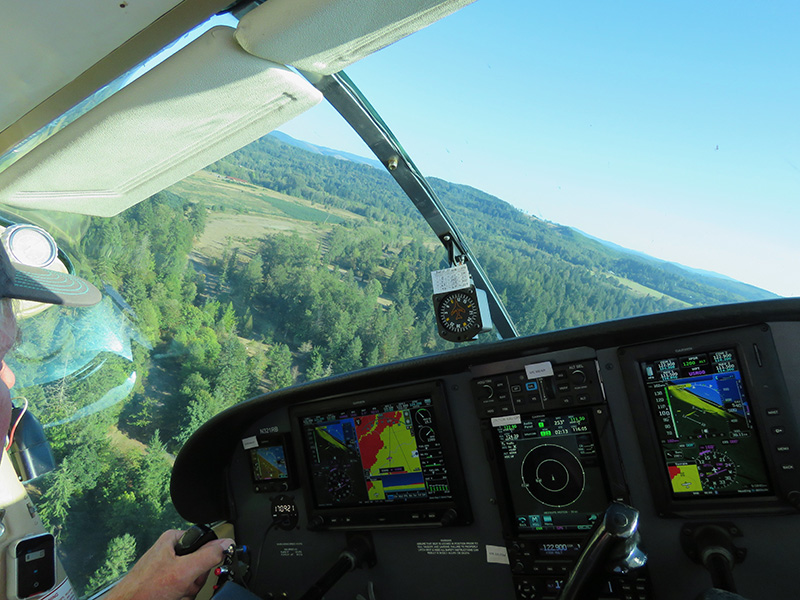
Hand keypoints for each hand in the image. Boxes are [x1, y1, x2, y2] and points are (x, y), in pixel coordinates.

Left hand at [107, 529, 234, 599]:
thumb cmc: (144, 590)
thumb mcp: (183, 570)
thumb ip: (208, 556)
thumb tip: (227, 544)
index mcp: (174, 539)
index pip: (206, 542)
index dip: (207, 559)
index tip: (201, 570)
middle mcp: (171, 551)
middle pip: (200, 564)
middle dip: (195, 580)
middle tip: (184, 585)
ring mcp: (168, 569)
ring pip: (193, 579)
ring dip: (188, 591)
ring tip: (174, 594)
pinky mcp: (166, 583)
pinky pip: (184, 589)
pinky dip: (181, 596)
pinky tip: (172, 598)